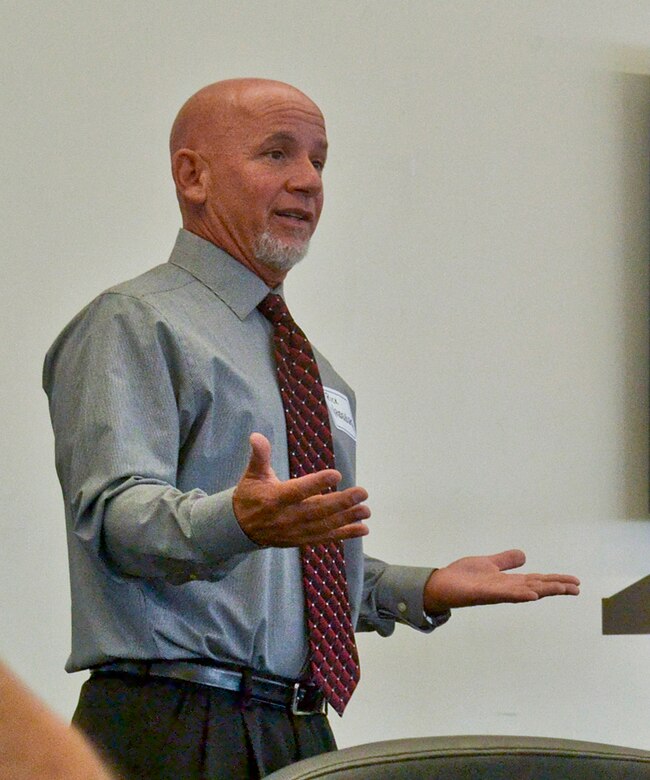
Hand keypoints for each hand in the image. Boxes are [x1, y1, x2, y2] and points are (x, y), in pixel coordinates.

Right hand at [232, 433, 370, 546]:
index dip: (317, 484)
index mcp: (274, 499)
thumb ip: (259, 456)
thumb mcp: (252, 474)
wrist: (240, 529)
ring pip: (324, 526)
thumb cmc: (250, 495)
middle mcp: (286, 517)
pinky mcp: (302, 540)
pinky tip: (363, 528)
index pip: (298, 491)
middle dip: (341, 503)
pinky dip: (345, 534)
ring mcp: (295, 531)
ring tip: (366, 510)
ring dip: (347, 519)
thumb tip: (256, 436)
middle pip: (317, 511)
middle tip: (362, 493)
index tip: (337, 475)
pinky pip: (325, 537)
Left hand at [423, 549, 579, 613]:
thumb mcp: (488, 563)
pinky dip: (518, 594)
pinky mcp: (483, 593)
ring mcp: (495, 592)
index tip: (575, 582)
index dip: (555, 581)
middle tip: (577, 588)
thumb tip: (524, 555)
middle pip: (536, 587)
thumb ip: (505, 561)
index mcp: (508, 582)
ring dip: (544, 590)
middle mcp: (506, 589)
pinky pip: (503, 595)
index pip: (537, 581)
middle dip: (556, 587)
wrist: (440, 584)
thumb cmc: (462, 577)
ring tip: (562, 589)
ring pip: (525, 591)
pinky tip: (532, 594)